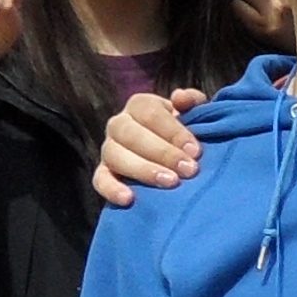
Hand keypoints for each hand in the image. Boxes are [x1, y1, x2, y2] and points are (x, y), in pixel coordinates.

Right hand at [90, 88, 206, 208]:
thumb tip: (180, 98)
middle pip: (131, 134)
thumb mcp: (193, 113)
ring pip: (116, 156)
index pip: (150, 113)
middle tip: (189, 169)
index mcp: (140, 105)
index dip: (173, 131)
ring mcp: (108, 149)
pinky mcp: (103, 172)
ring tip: (170, 182)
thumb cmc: (184, 131)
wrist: (173, 154)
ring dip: (143, 170)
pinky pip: (100, 180)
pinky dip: (111, 189)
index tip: (195, 151)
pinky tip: (129, 199)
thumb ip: (191, 102)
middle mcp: (119, 124)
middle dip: (162, 153)